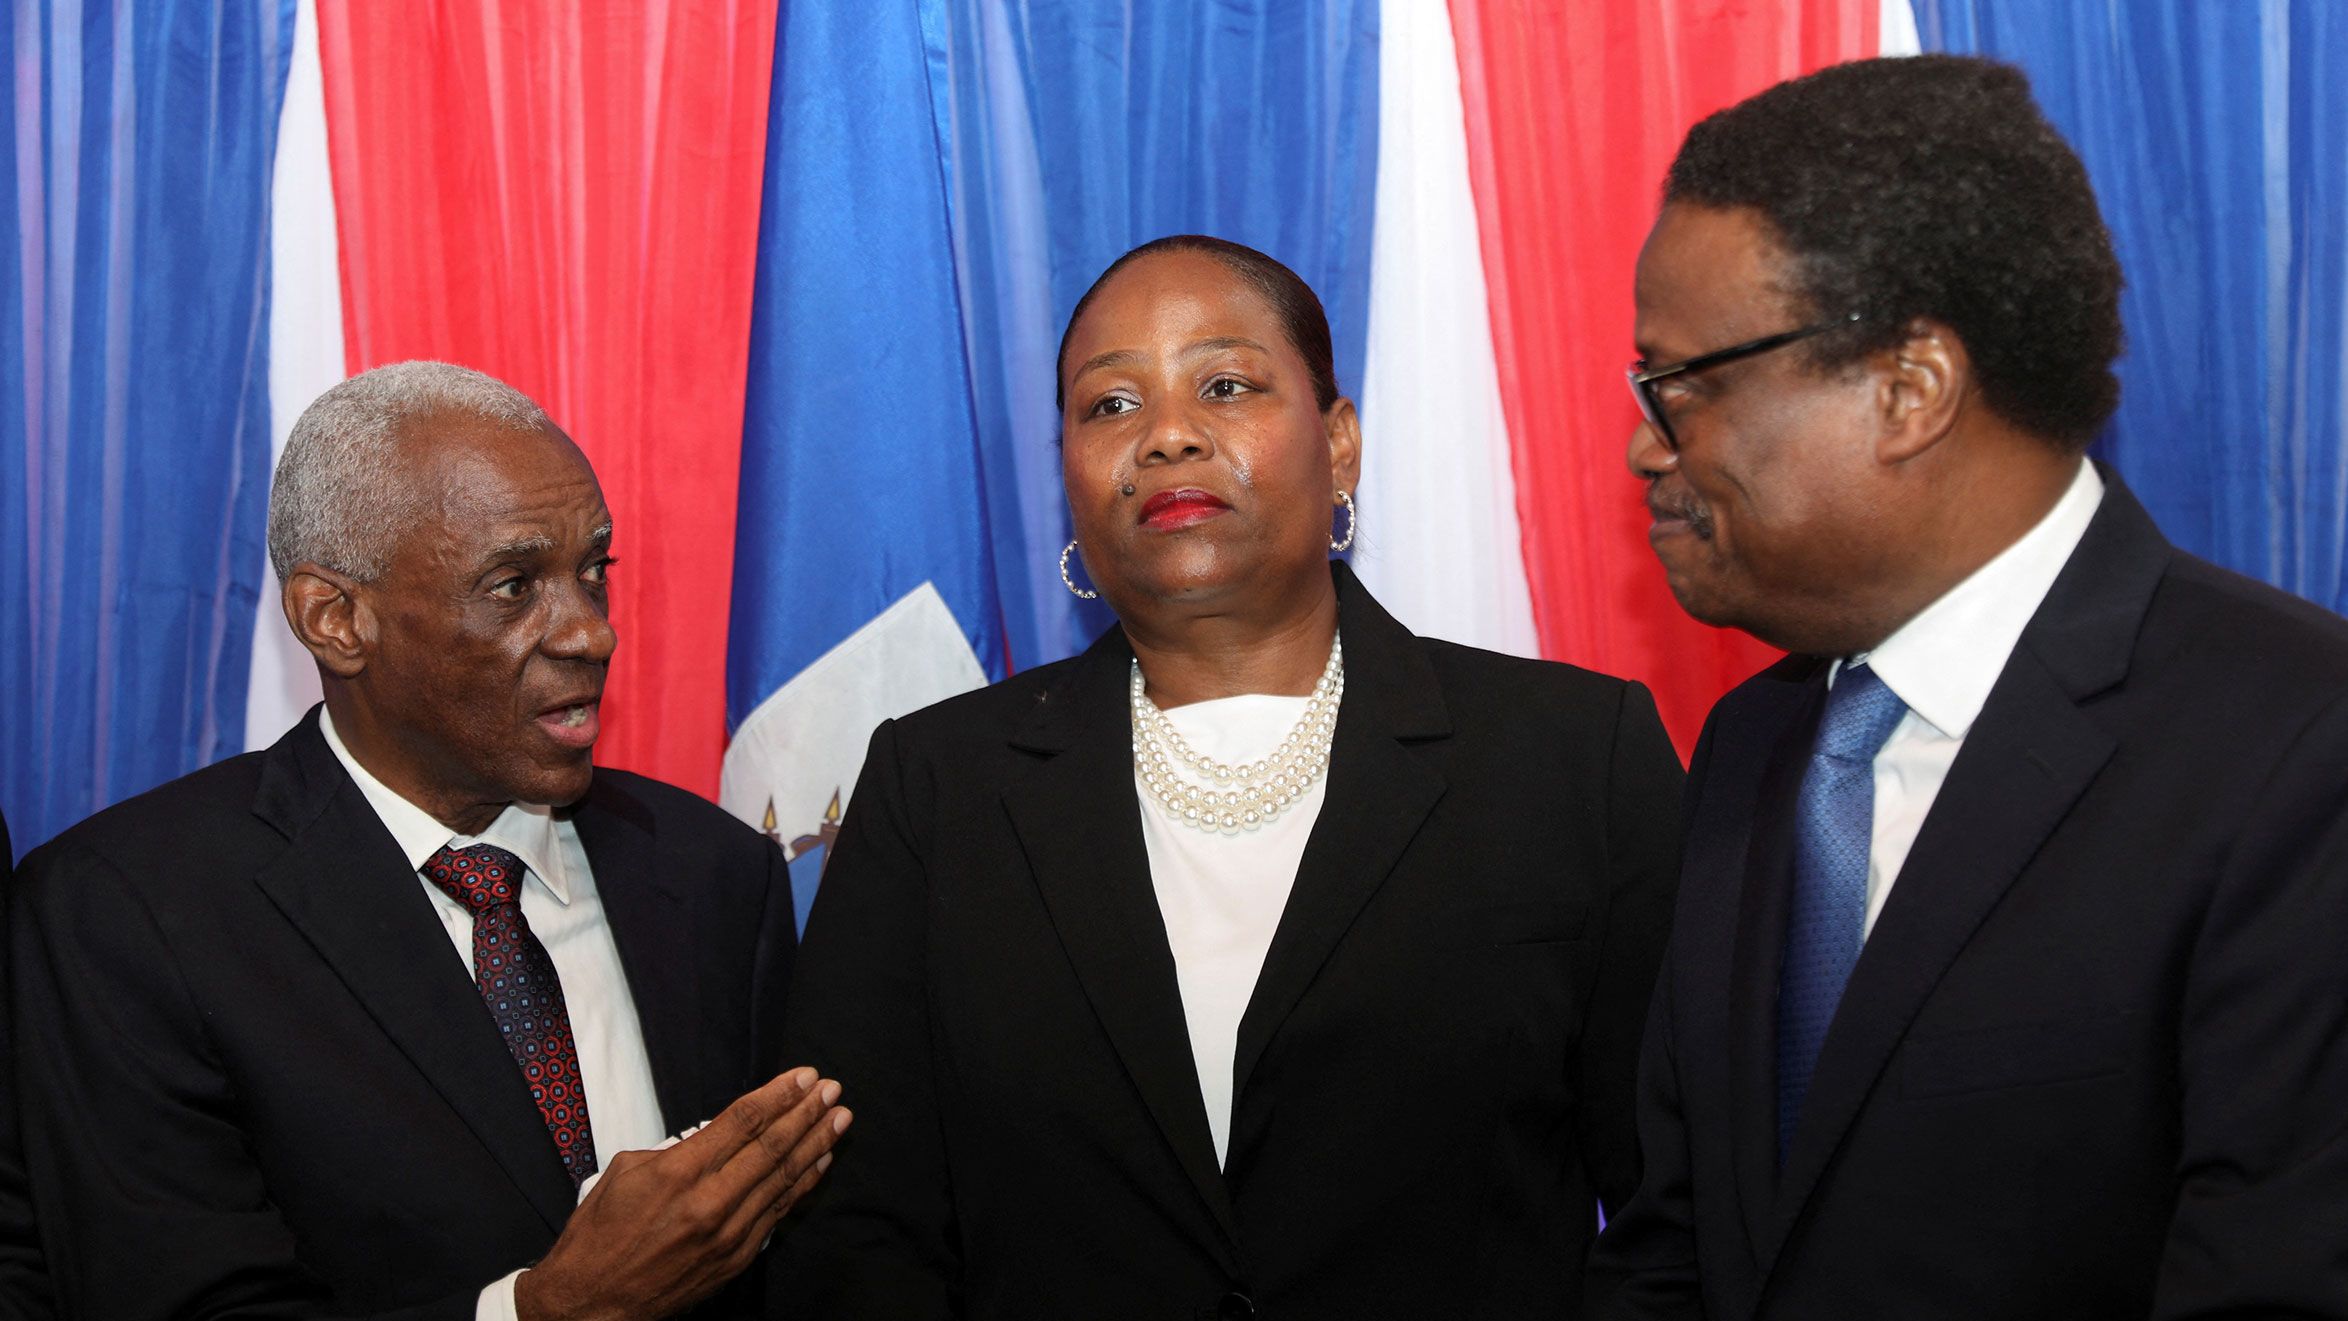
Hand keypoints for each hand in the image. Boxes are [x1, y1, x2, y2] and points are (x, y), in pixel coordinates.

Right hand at [514, 1066, 852, 1320]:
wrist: (594, 1302)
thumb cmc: (601, 1234)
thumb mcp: (626, 1173)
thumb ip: (677, 1149)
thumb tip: (717, 1134)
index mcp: (678, 1172)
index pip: (742, 1121)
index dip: (778, 1095)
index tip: (803, 1076)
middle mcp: (709, 1201)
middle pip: (771, 1146)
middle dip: (806, 1113)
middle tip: (831, 1089)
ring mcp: (728, 1233)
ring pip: (782, 1179)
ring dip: (815, 1144)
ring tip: (839, 1118)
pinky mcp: (736, 1258)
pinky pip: (778, 1212)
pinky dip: (803, 1184)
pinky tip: (821, 1162)